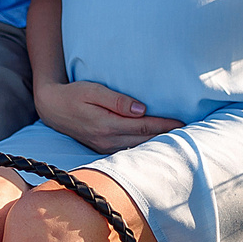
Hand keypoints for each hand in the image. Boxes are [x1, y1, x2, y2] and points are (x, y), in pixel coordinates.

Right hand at [38, 80, 181, 153]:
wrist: (52, 108)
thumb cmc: (74, 94)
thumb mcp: (93, 91)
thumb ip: (117, 101)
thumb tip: (142, 110)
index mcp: (107, 125)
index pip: (143, 126)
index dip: (164, 125)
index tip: (183, 123)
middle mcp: (107, 140)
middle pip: (144, 141)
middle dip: (166, 138)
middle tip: (189, 134)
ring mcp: (105, 147)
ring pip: (137, 149)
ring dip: (157, 145)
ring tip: (178, 141)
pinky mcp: (103, 148)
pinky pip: (129, 150)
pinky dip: (144, 148)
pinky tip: (156, 145)